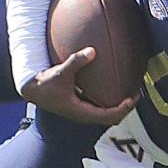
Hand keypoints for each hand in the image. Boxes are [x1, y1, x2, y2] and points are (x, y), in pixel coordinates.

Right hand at [20, 47, 136, 125]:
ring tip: (127, 91)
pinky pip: (99, 106)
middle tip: (135, 94)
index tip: (133, 97)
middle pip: (111, 117)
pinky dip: (108, 100)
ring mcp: (81, 111)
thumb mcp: (60, 72)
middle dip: (125, 107)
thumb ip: (76, 61)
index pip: (109, 116)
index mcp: (81, 112)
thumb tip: (92, 50)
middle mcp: (83, 114)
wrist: (32, 90)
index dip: (124, 109)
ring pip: (105, 113)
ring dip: (117, 105)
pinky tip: (111, 86)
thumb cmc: (45, 84)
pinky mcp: (79, 105)